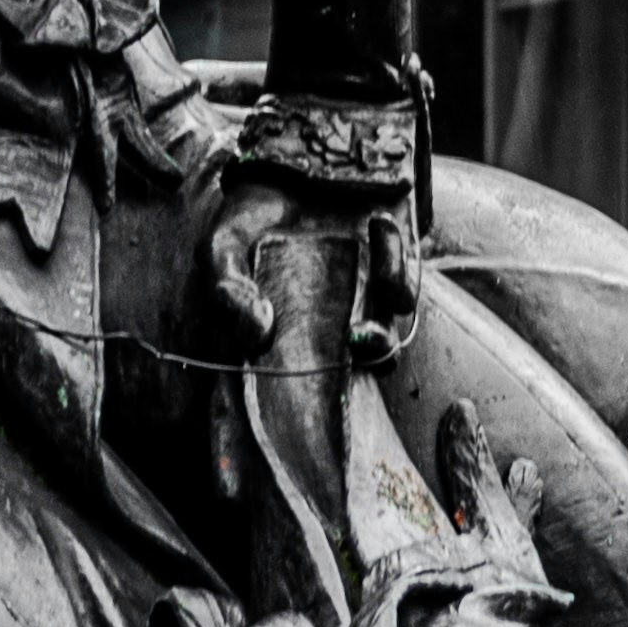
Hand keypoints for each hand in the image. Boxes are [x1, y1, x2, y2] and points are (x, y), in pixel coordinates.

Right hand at [190, 86, 425, 626]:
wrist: (330, 134)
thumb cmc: (269, 191)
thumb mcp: (225, 237)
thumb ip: (223, 287)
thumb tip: (253, 335)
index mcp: (264, 332)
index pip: (241, 403)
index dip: (232, 449)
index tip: (229, 492)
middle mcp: (314, 335)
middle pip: (317, 406)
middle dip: (318, 445)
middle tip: (322, 477)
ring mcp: (360, 312)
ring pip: (374, 355)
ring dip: (371, 341)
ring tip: (360, 320)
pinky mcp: (400, 285)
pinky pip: (404, 300)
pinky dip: (391, 268)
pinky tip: (373, 229)